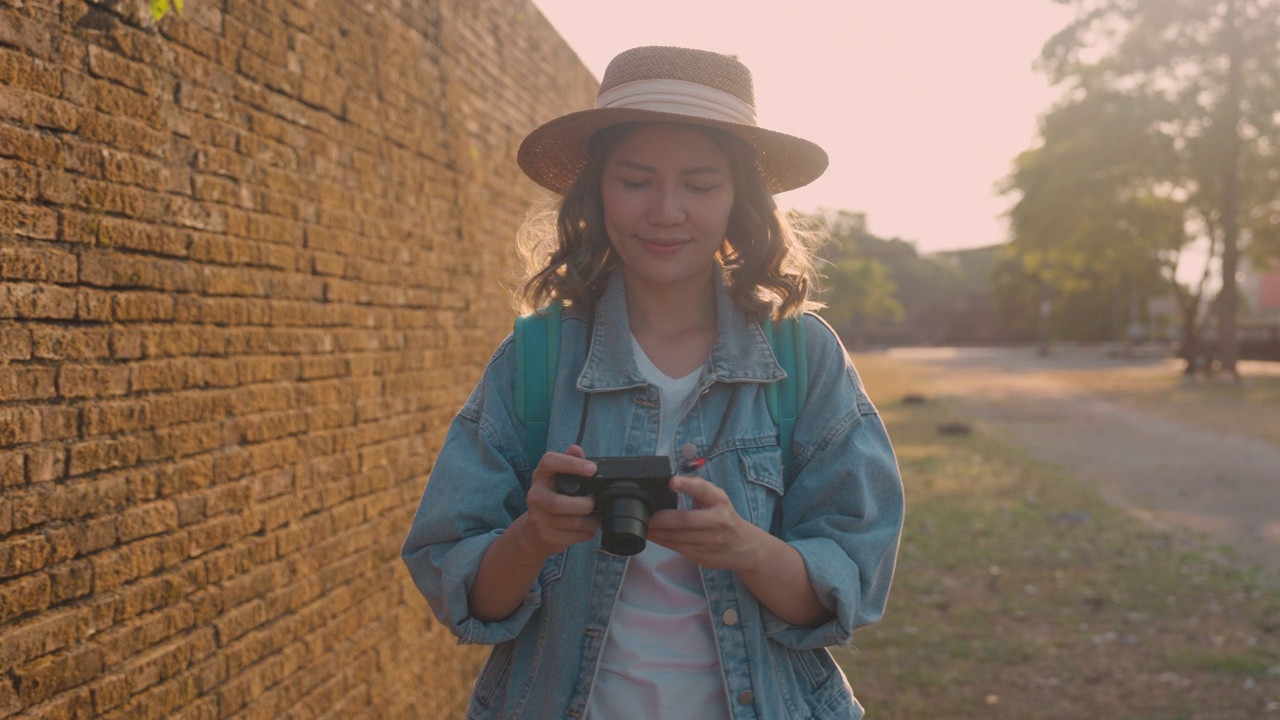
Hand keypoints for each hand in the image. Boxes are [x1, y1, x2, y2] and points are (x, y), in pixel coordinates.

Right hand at [517, 445, 600, 559]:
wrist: (533, 533)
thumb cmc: (551, 499)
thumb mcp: (558, 479)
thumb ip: (569, 462)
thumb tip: (576, 449)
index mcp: (540, 477)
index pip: (549, 462)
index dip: (571, 464)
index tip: (592, 469)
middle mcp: (535, 497)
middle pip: (559, 503)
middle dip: (584, 505)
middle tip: (594, 502)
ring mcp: (538, 519)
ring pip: (572, 522)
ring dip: (591, 521)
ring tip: (595, 517)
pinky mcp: (547, 536)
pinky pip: (574, 536)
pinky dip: (587, 533)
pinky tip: (588, 528)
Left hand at [646, 475, 767, 572]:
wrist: (745, 547)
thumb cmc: (725, 517)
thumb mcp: (717, 498)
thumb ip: (697, 488)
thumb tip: (671, 482)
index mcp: (719, 502)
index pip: (704, 491)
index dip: (687, 485)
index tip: (672, 482)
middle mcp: (717, 521)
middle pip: (684, 521)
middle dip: (660, 519)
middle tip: (644, 515)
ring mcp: (711, 542)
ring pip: (677, 538)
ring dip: (656, 532)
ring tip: (642, 525)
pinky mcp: (703, 556)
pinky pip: (677, 548)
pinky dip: (662, 541)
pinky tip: (653, 536)